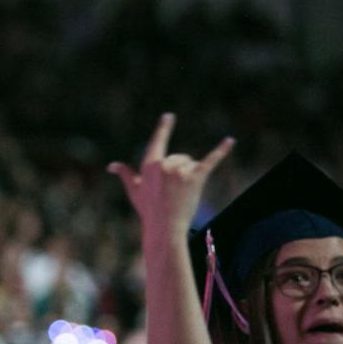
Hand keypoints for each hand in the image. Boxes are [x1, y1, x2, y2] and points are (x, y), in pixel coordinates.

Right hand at [108, 113, 234, 242]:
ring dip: (188, 177)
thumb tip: (112, 165)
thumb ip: (125, 174)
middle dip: (178, 172)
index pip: (158, 142)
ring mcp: (180, 170)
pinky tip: (230, 141)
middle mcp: (164, 165)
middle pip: (178, 158)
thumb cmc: (148, 210)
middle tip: (173, 193)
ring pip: (190, 164)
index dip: (163, 129)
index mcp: (149, 165)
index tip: (169, 116)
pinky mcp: (195, 177)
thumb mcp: (134, 190)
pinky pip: (210, 160)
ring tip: (181, 194)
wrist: (164, 228)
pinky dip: (221, 150)